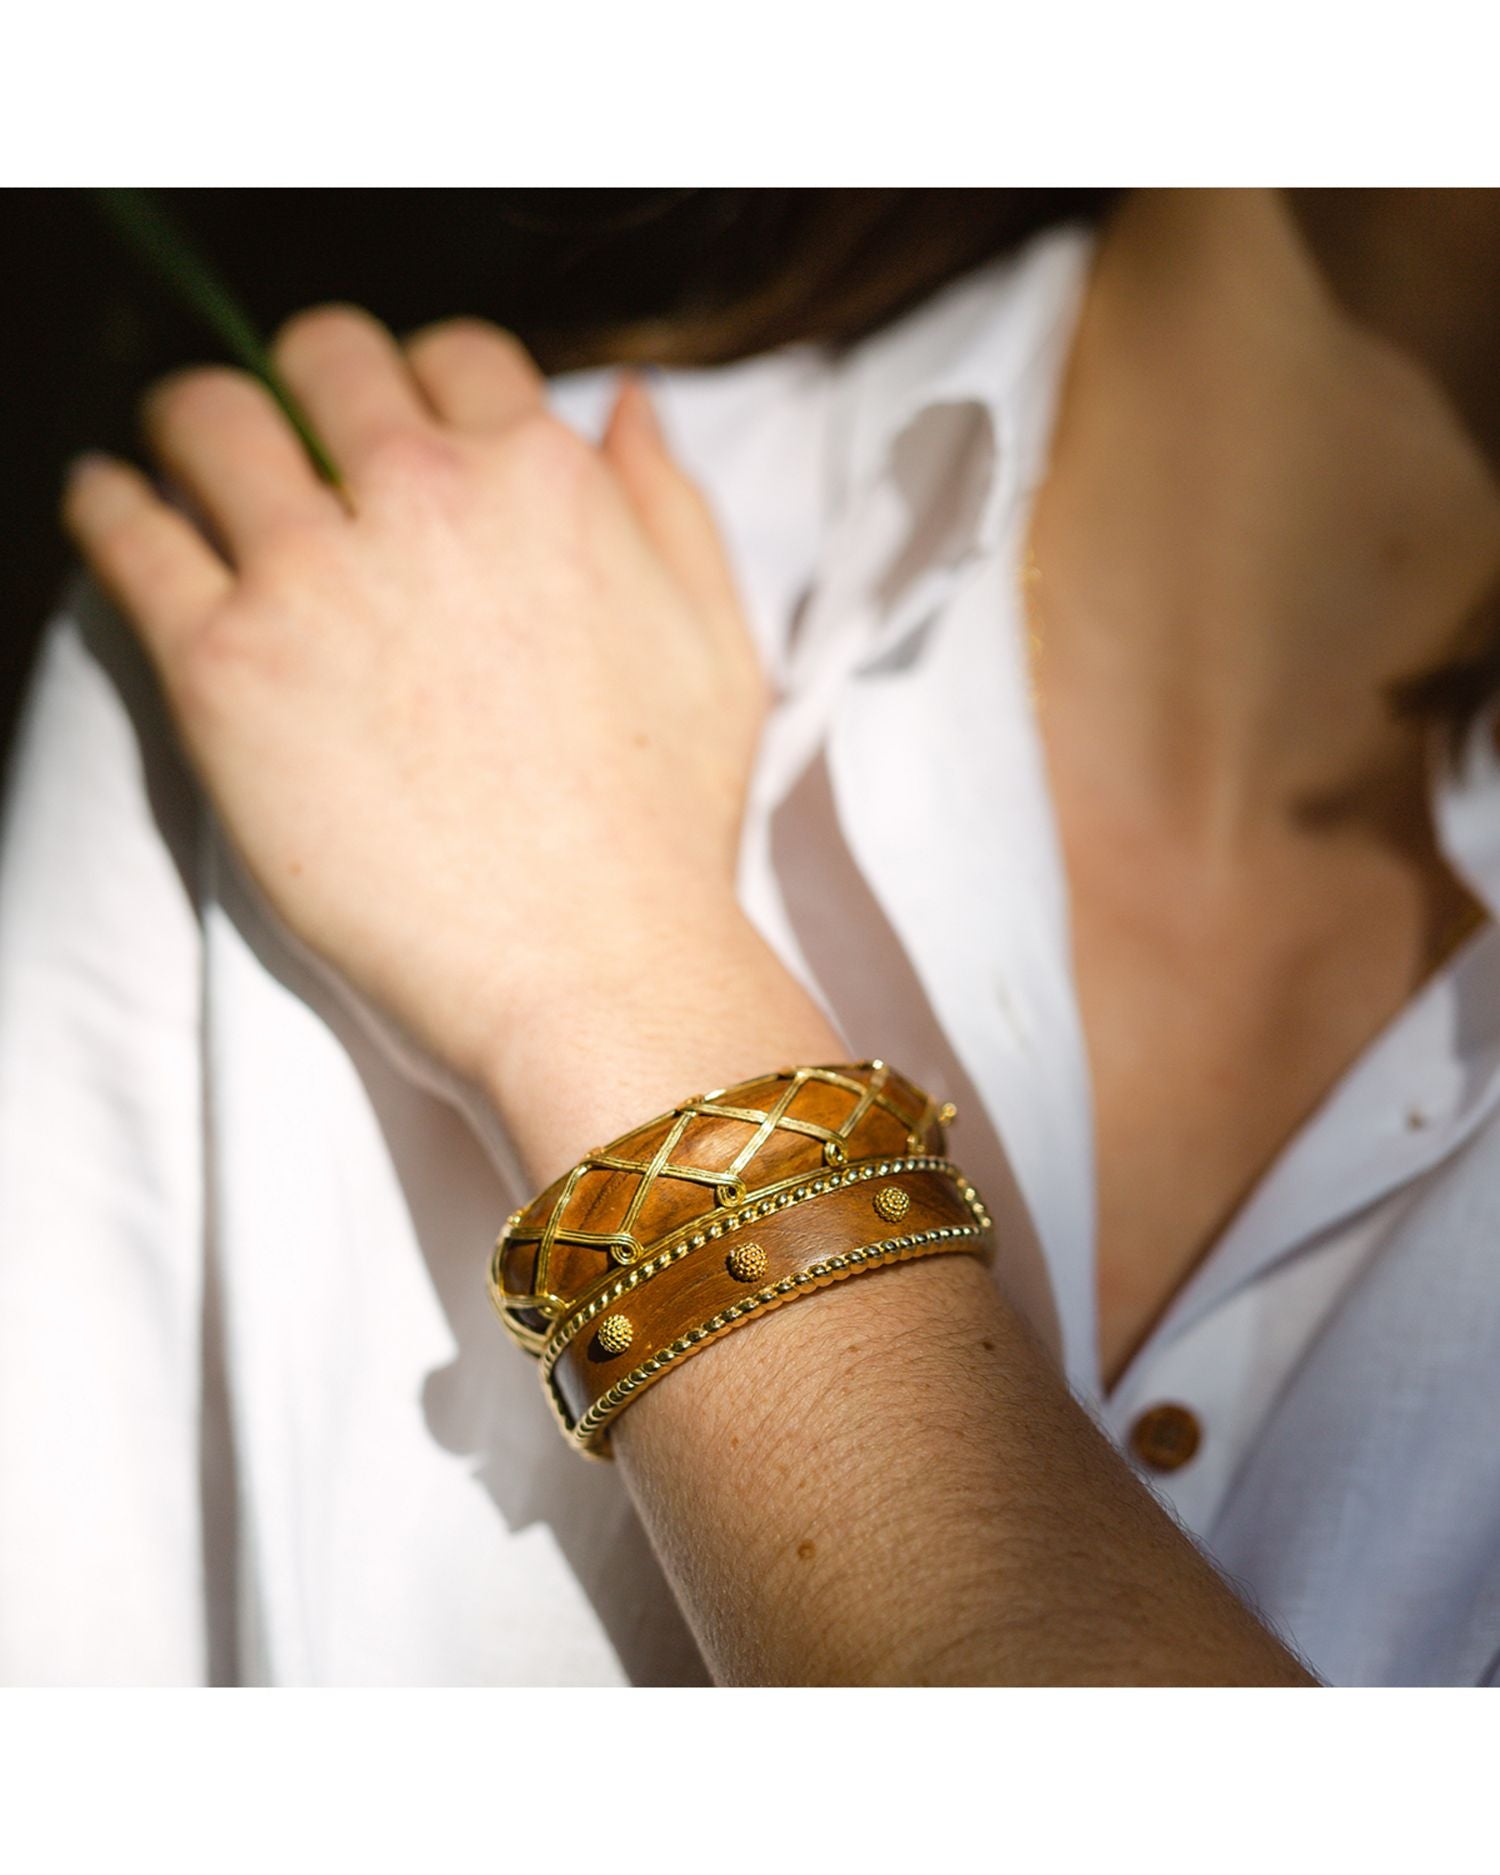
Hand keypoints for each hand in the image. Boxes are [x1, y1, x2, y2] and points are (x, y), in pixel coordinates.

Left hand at [61, 308, 769, 1091]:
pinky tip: (115, 512)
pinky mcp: (223, 664)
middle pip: (323, 357)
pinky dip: (108, 505)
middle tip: (294, 448)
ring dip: (197, 429)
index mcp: (544, 481)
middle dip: (308, 387)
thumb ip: (668, 505)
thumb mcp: (718, 644)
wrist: (593, 966)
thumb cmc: (666, 826)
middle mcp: (426, 498)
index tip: (400, 437)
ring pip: (208, 417)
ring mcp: (315, 575)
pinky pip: (124, 530)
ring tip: (190, 473)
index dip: (424, 388)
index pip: (454, 355)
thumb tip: (617, 401)